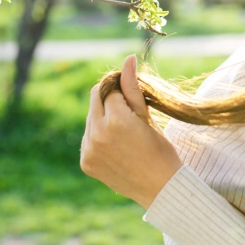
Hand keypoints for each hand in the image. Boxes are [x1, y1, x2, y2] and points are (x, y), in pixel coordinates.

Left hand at [80, 54, 182, 208]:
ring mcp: (88, 149)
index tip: (134, 101)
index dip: (123, 90)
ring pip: (90, 118)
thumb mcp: (146, 115)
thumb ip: (132, 86)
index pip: (110, 88)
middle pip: (95, 99)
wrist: (159, 187)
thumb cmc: (160, 148)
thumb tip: (127, 58)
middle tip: (129, 114)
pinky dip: (98, 136)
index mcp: (116, 119)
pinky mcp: (85, 161)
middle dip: (110, 100)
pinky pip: (87, 138)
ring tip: (124, 133)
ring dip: (103, 117)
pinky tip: (116, 146)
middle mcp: (97, 133)